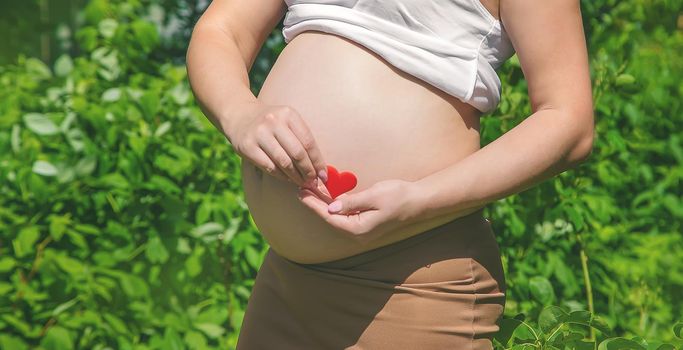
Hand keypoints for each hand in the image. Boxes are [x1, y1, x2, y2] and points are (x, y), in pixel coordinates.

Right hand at [227, 101, 327, 187]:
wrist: (240, 116)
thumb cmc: (272, 123)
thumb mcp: (287, 121)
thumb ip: (302, 139)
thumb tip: (320, 168)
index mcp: (288, 114)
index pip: (308, 142)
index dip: (318, 161)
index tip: (323, 175)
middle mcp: (273, 121)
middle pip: (297, 153)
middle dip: (308, 171)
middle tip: (313, 182)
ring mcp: (259, 134)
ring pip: (284, 162)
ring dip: (296, 176)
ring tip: (302, 182)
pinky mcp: (247, 147)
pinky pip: (269, 167)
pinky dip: (281, 176)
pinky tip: (287, 178)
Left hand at [297, 179, 422, 243]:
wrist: (417, 201)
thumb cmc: (398, 197)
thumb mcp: (374, 196)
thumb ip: (351, 202)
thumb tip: (331, 207)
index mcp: (358, 229)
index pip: (329, 217)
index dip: (314, 205)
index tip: (302, 193)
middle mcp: (357, 232)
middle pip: (329, 217)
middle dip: (315, 203)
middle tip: (301, 188)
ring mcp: (360, 228)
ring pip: (335, 215)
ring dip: (323, 202)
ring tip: (309, 189)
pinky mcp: (363, 221)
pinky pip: (343, 213)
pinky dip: (334, 203)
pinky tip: (325, 193)